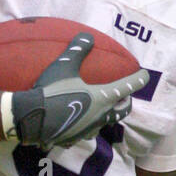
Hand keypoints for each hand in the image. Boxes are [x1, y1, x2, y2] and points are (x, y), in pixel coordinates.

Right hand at [6, 34, 148, 149]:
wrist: (31, 119)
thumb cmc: (51, 90)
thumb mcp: (64, 66)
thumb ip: (77, 50)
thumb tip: (87, 36)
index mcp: (102, 97)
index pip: (127, 86)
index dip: (138, 79)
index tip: (144, 75)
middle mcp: (99, 116)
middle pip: (122, 111)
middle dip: (126, 103)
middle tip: (125, 97)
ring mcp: (87, 130)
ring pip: (104, 124)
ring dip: (107, 117)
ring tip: (102, 111)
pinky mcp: (73, 140)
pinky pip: (84, 134)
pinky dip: (85, 128)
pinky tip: (77, 125)